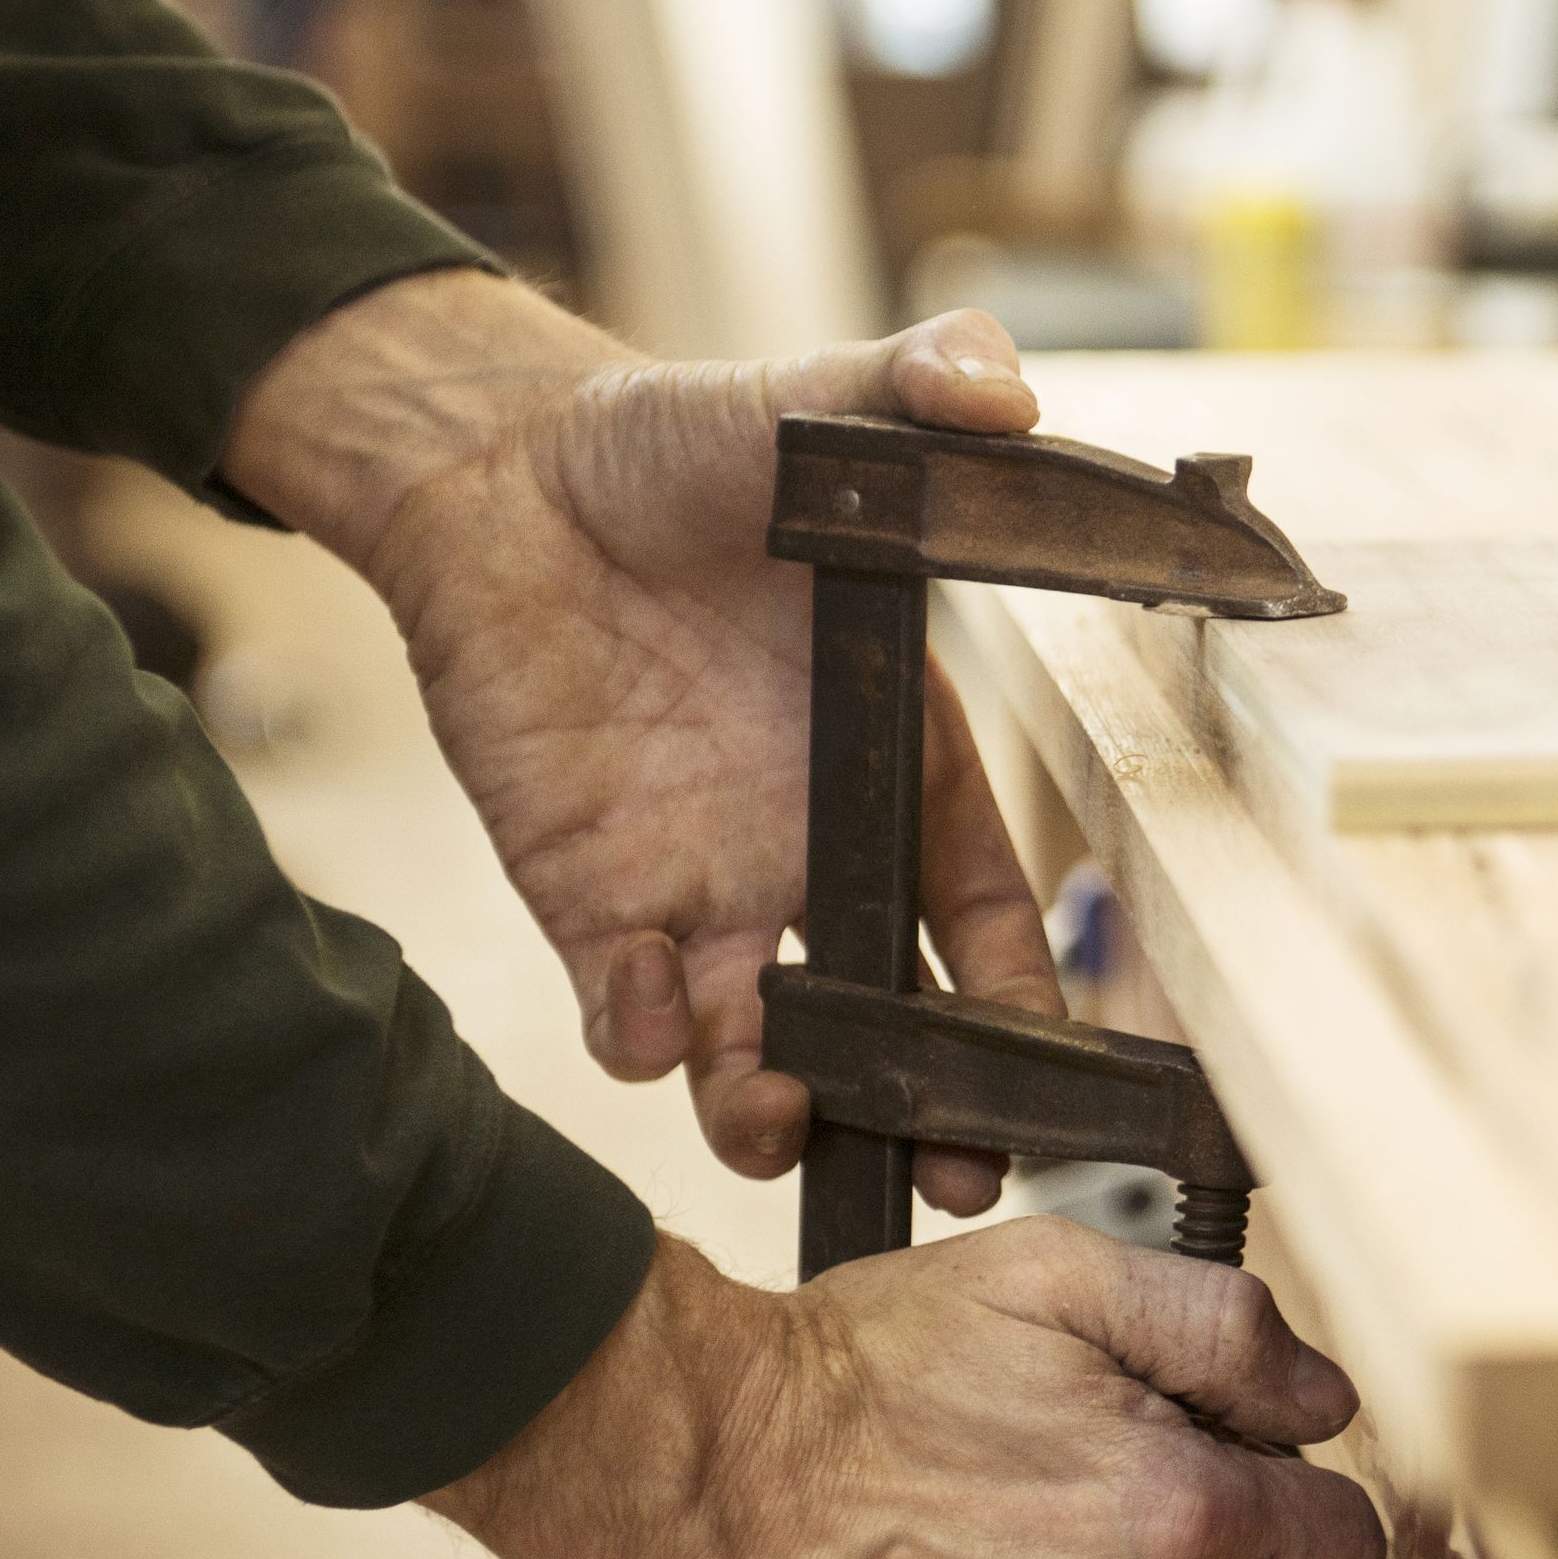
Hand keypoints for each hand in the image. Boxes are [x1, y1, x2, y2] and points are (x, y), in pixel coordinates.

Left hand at [223, 270, 1048, 1210]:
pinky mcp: (589, 897)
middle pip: (892, 1016)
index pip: (981, 902)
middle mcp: (813, 843)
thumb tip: (1001, 383)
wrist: (502, 474)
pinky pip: (628, 1012)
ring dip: (776, 1105)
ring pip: (763, 1045)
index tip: (1056, 1074)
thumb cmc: (677, 445)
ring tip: (777, 1123)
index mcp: (898, 754)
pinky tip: (648, 1026)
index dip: (1020, 994)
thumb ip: (908, 388)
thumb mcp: (806, 403)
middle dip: (926, 1107)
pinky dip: (642, 1041)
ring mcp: (703, 882)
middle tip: (956, 1176)